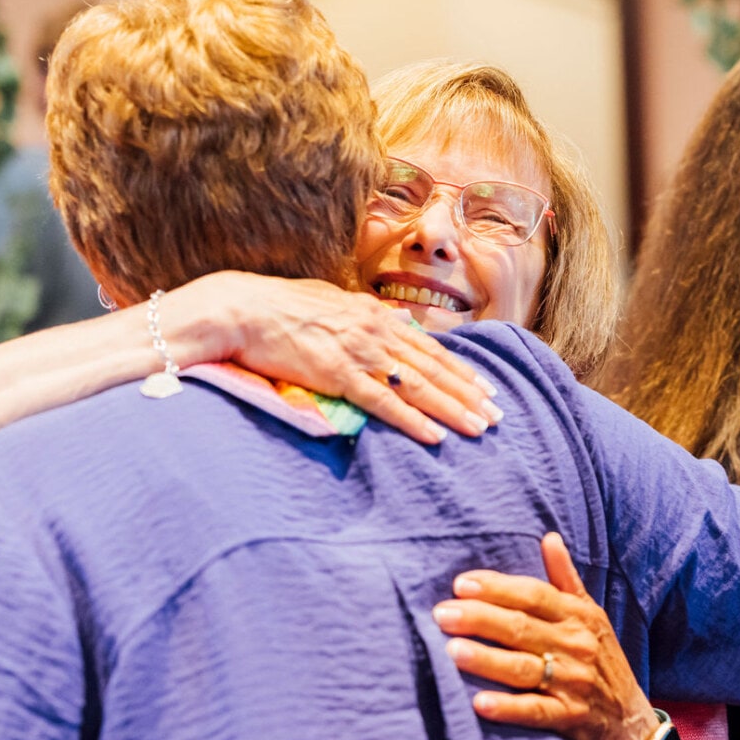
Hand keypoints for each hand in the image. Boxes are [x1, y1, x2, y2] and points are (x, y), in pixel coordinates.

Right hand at [156, 272, 501, 444]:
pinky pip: (384, 402)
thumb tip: (389, 322)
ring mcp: (359, 352)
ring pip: (418, 385)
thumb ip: (362, 316)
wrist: (241, 308)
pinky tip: (434, 436)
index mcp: (374, 314)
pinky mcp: (338, 374)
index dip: (461, 370)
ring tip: (480, 427)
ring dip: (453, 409)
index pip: (429, 347)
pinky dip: (412, 421)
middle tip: (498, 414)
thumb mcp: (330, 303)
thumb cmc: (278, 308)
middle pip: (434, 367)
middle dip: (469, 393)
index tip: (486, 388)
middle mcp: (375, 330)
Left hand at [432, 533, 659, 739]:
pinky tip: (479, 702)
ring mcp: (573, 683)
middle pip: (522, 628)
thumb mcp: (591, 615)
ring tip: (452, 650)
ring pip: (524, 668)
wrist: (631, 721)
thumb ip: (566, 579)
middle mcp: (576, 645)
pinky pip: (536, 712)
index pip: (534, 595)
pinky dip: (508, 708)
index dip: (497, 588)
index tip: (461, 583)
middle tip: (442, 613)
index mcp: (578, 616)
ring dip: (488, 659)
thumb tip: (549, 536)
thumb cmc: (601, 660)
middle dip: (480, 619)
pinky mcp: (570, 717)